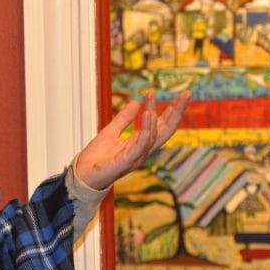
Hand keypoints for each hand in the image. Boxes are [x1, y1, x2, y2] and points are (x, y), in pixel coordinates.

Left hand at [75, 91, 190, 189]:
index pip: (161, 125)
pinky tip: (147, 114)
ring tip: (151, 96)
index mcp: (141, 143)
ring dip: (155, 115)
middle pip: (166, 130)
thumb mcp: (111, 131)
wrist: (82, 174)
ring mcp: (137, 156)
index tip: (181, 94)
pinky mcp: (127, 161)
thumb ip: (123, 119)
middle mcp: (143, 150)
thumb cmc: (97, 158)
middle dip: (176, 112)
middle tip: (187, 94)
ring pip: (154, 135)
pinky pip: (141, 144)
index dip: (171, 110)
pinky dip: (146, 130)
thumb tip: (135, 102)